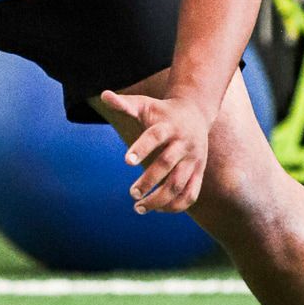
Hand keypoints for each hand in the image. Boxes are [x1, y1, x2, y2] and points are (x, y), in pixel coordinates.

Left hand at [98, 87, 211, 213]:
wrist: (195, 112)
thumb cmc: (162, 112)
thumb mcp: (145, 104)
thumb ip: (124, 104)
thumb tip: (104, 95)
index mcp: (169, 126)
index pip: (155, 136)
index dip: (141, 148)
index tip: (126, 161)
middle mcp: (183, 143)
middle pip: (167, 164)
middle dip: (149, 181)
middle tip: (131, 193)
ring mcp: (194, 160)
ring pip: (180, 184)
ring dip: (160, 199)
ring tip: (138, 207)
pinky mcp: (199, 172)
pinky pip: (191, 194)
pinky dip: (176, 206)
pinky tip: (157, 209)